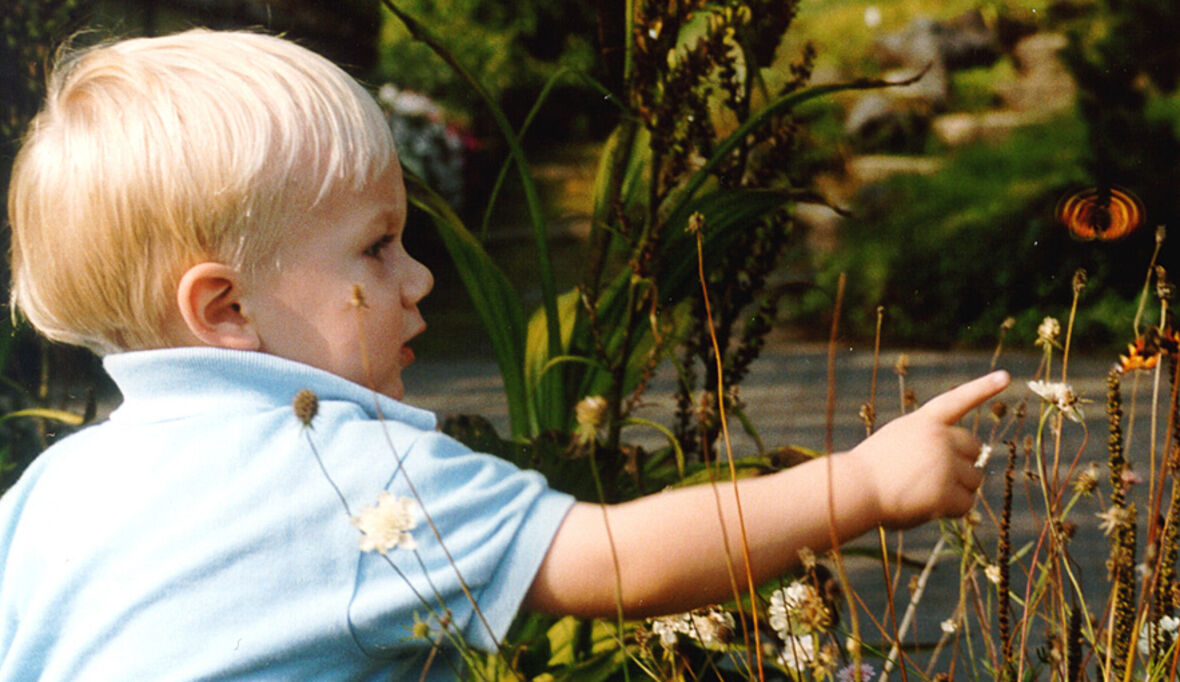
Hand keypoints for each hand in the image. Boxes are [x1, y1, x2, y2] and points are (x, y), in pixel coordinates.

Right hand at [851, 370, 1009, 528]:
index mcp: (923, 422)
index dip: (983, 388)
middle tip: (936, 479)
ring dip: (957, 490)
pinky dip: (951, 510)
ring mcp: (944, 463)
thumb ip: (928, 443)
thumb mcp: (897, 442)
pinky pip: (965, 504)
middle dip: (963, 464)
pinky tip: (927, 507)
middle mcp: (939, 437)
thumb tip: (967, 467)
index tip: (1006, 377)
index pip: (958, 400)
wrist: (855, 490)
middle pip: (974, 448)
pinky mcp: (946, 490)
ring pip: (974, 479)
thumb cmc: (869, 472)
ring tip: (924, 494)